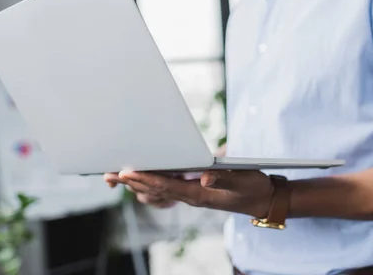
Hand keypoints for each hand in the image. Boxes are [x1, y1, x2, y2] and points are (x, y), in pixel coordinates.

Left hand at [104, 169, 273, 216]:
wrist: (263, 199)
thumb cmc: (254, 189)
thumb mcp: (243, 180)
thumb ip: (225, 177)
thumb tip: (204, 175)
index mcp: (200, 193)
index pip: (166, 186)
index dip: (146, 179)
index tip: (126, 172)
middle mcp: (192, 196)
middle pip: (156, 190)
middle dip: (133, 182)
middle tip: (110, 174)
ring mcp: (192, 194)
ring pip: (158, 191)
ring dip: (138, 184)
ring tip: (119, 176)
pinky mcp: (195, 191)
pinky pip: (167, 189)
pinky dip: (151, 184)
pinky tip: (144, 179)